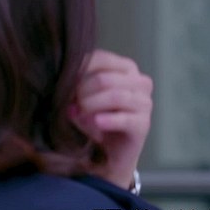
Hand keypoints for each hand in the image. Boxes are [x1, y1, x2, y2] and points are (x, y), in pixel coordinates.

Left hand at [69, 49, 152, 189]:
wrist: (111, 151)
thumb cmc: (98, 117)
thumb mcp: (86, 97)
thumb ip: (78, 85)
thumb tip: (64, 83)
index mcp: (127, 68)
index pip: (102, 58)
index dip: (80, 70)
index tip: (64, 83)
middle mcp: (140, 82)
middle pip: (105, 79)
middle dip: (82, 92)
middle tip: (70, 103)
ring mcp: (144, 103)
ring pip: (115, 96)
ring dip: (91, 105)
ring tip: (78, 113)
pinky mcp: (143, 124)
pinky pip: (124, 119)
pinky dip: (107, 120)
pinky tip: (96, 123)